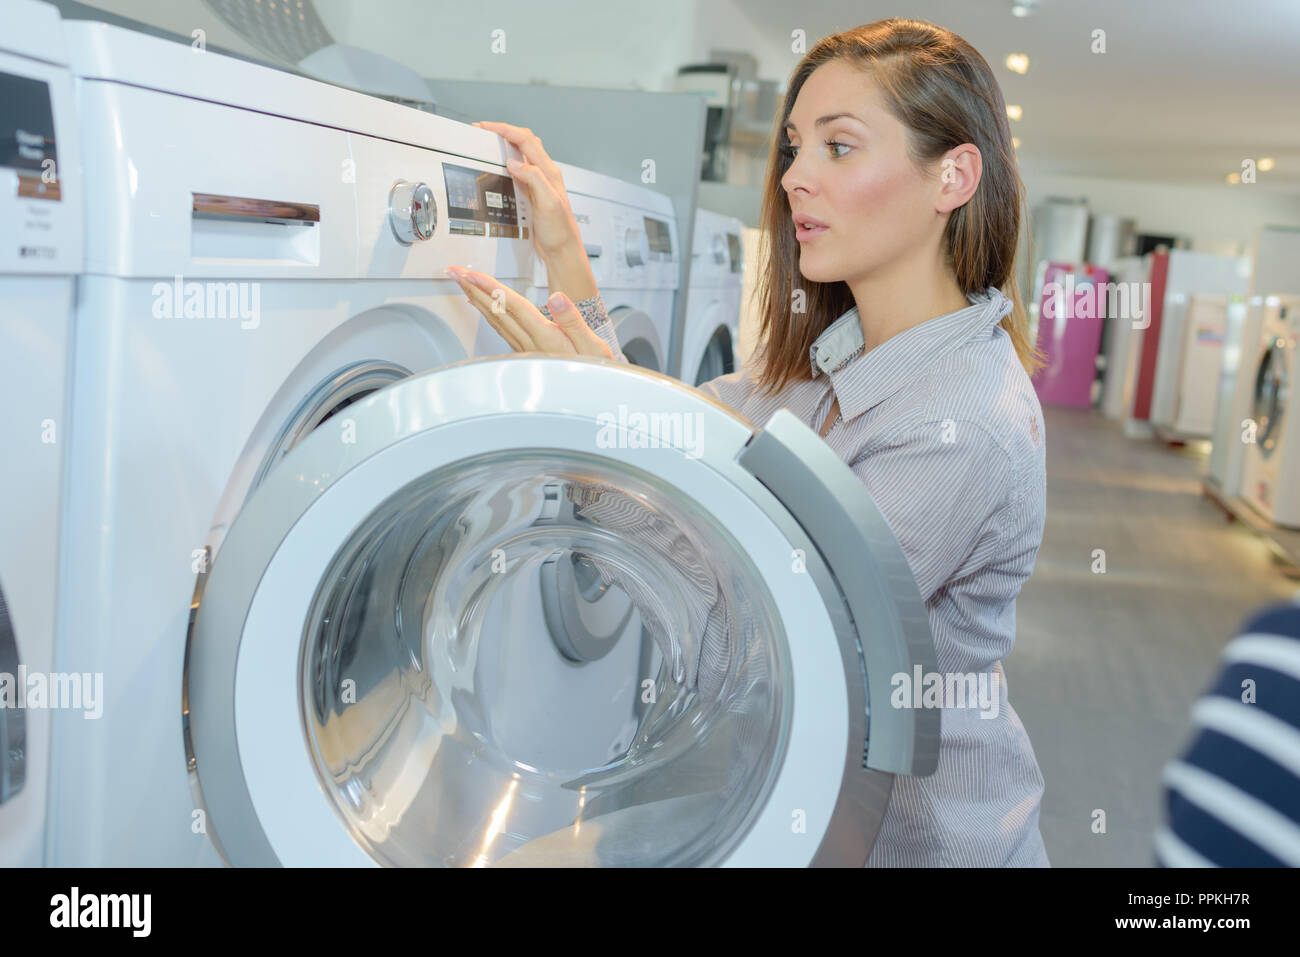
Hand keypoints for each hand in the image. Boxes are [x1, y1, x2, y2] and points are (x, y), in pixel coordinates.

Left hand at [446, 265, 612, 359]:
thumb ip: (573, 321)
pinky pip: (501, 329)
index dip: (491, 288)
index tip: (472, 274)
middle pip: (497, 311)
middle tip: (454, 272)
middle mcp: (531, 344)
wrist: (595, 397)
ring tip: (463, 282)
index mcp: (547, 338)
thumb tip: (556, 298)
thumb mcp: (594, 347)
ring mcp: (526, 349)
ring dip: (477, 298)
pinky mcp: (526, 352)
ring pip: (495, 319)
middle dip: (473, 289)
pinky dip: (488, 313)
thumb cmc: (598, 372)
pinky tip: (482, 305)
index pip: (513, 307)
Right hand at [471, 121, 579, 261]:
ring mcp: (539, 183)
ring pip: (522, 154)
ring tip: (489, 143)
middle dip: (504, 131)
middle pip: (524, 141)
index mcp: (549, 172)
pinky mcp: (533, 194)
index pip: (525, 140)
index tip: (486, 127)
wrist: (562, 251)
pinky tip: (498, 168)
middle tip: (484, 131)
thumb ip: (534, 179)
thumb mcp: (548, 203)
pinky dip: (506, 163)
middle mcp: (545, 174)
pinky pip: (519, 171)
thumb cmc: (560, 231)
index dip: (505, 130)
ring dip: (505, 144)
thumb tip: (515, 162)